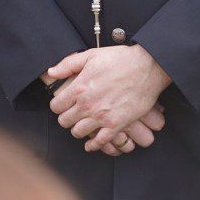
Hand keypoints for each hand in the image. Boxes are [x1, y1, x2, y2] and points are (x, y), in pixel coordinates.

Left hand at [47, 45, 172, 150]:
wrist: (147, 67)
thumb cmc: (120, 59)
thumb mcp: (91, 55)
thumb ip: (68, 64)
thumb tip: (51, 72)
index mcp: (80, 87)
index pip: (56, 106)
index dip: (58, 105)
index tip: (64, 104)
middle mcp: (87, 104)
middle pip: (64, 121)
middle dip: (66, 117)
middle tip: (72, 113)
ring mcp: (102, 117)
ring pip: (78, 133)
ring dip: (78, 129)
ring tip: (83, 123)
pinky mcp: (116, 125)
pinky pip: (99, 142)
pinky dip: (93, 144)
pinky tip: (92, 142)